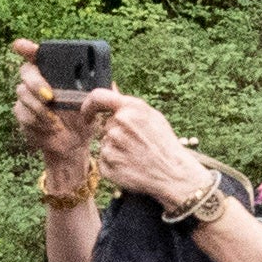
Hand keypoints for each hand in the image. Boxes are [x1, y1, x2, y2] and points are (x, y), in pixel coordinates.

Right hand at [6, 45, 99, 179]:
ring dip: (40, 109)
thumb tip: (110, 83)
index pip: (37, 54)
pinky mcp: (22, 114)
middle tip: (50, 97)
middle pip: (26, 72)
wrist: (74, 145)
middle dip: (36, 83)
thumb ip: (102, 91)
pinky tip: (50, 128)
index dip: (26, 48)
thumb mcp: (97, 104)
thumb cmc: (86, 119)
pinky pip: (22, 113)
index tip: (21, 46)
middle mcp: (38, 81)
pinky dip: (37, 122)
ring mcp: (27, 97)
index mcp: (55, 72)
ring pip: (23, 94)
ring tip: (56, 122)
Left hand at [74, 92, 209, 211]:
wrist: (174, 174)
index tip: (87, 114)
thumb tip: (112, 87)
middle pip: (106, 126)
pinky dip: (114, 164)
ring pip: (105, 144)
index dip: (89, 105)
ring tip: (135, 156)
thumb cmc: (165, 144)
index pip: (98, 97)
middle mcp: (119, 125)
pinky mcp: (108, 166)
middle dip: (117, 133)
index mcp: (131, 109)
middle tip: (136, 144)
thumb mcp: (153, 117)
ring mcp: (112, 147)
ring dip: (116, 149)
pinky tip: (130, 166)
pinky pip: (104, 161)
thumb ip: (129, 103)